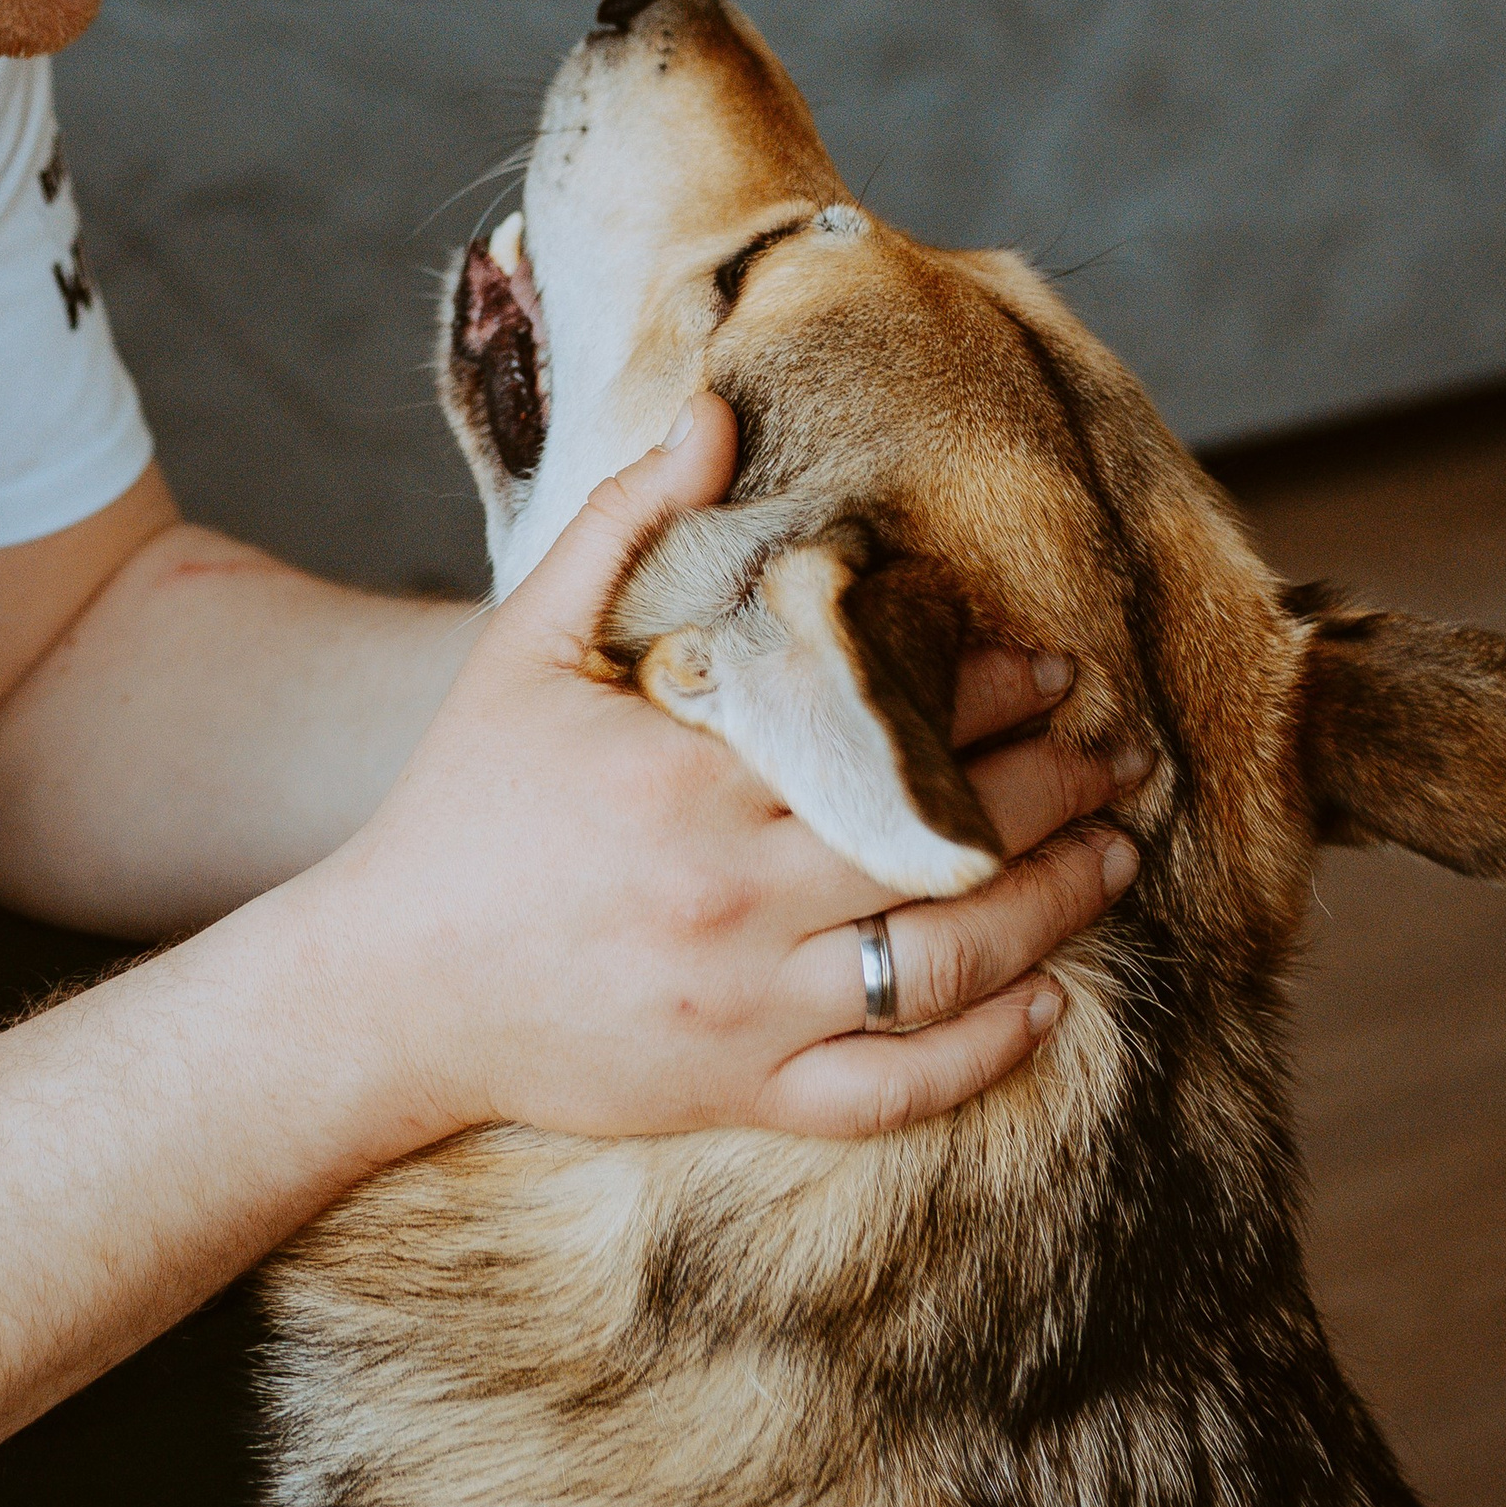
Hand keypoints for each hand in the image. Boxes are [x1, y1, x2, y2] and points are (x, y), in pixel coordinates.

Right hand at [306, 398, 1137, 1150]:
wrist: (387, 983)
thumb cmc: (463, 800)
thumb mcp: (529, 642)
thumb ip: (627, 521)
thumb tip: (716, 412)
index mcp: (693, 784)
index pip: (891, 732)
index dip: (992, 695)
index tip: (1048, 666)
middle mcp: (734, 903)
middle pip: (946, 846)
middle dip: (1056, 792)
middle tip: (1118, 754)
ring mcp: (743, 1013)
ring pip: (945, 970)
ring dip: (1054, 910)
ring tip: (1113, 858)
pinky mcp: (737, 1094)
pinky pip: (891, 1091)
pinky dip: (984, 1053)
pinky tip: (1046, 1003)